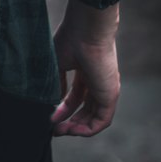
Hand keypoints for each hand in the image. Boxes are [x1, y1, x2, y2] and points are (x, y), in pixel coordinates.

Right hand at [50, 0, 119, 137]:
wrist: (86, 30)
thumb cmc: (70, 39)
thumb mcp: (57, 63)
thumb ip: (57, 82)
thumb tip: (54, 100)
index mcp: (85, 71)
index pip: (76, 96)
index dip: (62, 109)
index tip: (49, 117)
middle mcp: (97, 81)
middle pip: (84, 108)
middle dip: (69, 120)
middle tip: (54, 128)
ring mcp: (105, 89)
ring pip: (93, 117)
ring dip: (76, 128)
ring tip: (60, 131)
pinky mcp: (110, 95)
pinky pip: (101, 121)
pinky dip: (87, 129)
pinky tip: (72, 130)